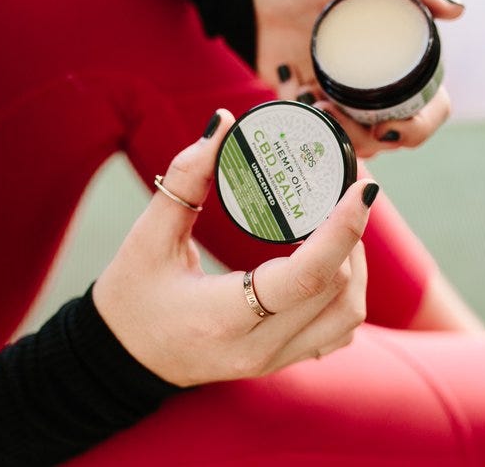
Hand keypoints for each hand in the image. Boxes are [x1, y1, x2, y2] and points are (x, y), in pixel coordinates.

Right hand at [92, 109, 377, 386]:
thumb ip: (185, 179)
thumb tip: (223, 123)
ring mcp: (274, 360)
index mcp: (222, 318)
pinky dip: (347, 294)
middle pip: (337, 290)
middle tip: (348, 187)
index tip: (362, 189)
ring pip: (347, 316)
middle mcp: (257, 347)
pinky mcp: (283, 361)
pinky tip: (334, 262)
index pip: (307, 278)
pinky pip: (337, 332)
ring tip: (342, 222)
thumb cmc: (130, 298)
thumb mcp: (147, 237)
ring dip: (356, 266)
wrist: (122, 361)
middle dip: (352, 234)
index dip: (342, 231)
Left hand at [252, 0, 463, 157]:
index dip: (423, 123)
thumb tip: (456, 10)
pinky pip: (318, 136)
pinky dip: (314, 130)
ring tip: (321, 106)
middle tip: (351, 118)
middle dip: (379, 140)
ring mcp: (342, 99)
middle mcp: (376, 84)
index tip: (395, 124)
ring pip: (361, 143)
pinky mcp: (309, 108)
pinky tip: (302, 101)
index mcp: (399, 57)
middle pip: (398, 134)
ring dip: (347, 137)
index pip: (432, 105)